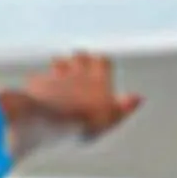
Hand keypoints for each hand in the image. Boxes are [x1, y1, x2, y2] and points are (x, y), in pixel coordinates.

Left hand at [15, 53, 140, 143]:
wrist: (53, 119)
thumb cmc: (85, 121)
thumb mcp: (112, 117)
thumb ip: (125, 106)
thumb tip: (138, 98)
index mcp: (98, 80)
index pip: (103, 62)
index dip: (102, 62)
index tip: (101, 63)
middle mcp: (78, 74)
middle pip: (80, 56)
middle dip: (80, 57)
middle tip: (80, 59)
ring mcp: (56, 77)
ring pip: (59, 61)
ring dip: (60, 62)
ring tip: (59, 64)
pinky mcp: (38, 83)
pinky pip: (38, 77)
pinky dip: (39, 80)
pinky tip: (37, 83)